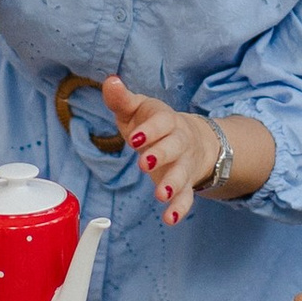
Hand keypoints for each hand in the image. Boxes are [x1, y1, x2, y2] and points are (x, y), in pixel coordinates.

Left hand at [103, 74, 217, 227]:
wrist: (191, 138)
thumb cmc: (154, 123)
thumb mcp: (137, 108)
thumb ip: (122, 99)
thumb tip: (110, 81)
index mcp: (167, 120)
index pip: (162, 122)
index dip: (150, 130)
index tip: (135, 139)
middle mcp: (180, 142)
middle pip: (175, 147)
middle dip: (161, 155)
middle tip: (143, 164)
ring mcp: (184, 164)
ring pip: (183, 174)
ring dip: (173, 185)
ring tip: (160, 195)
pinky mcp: (185, 184)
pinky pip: (187, 197)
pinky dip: (180, 209)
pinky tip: (170, 219)